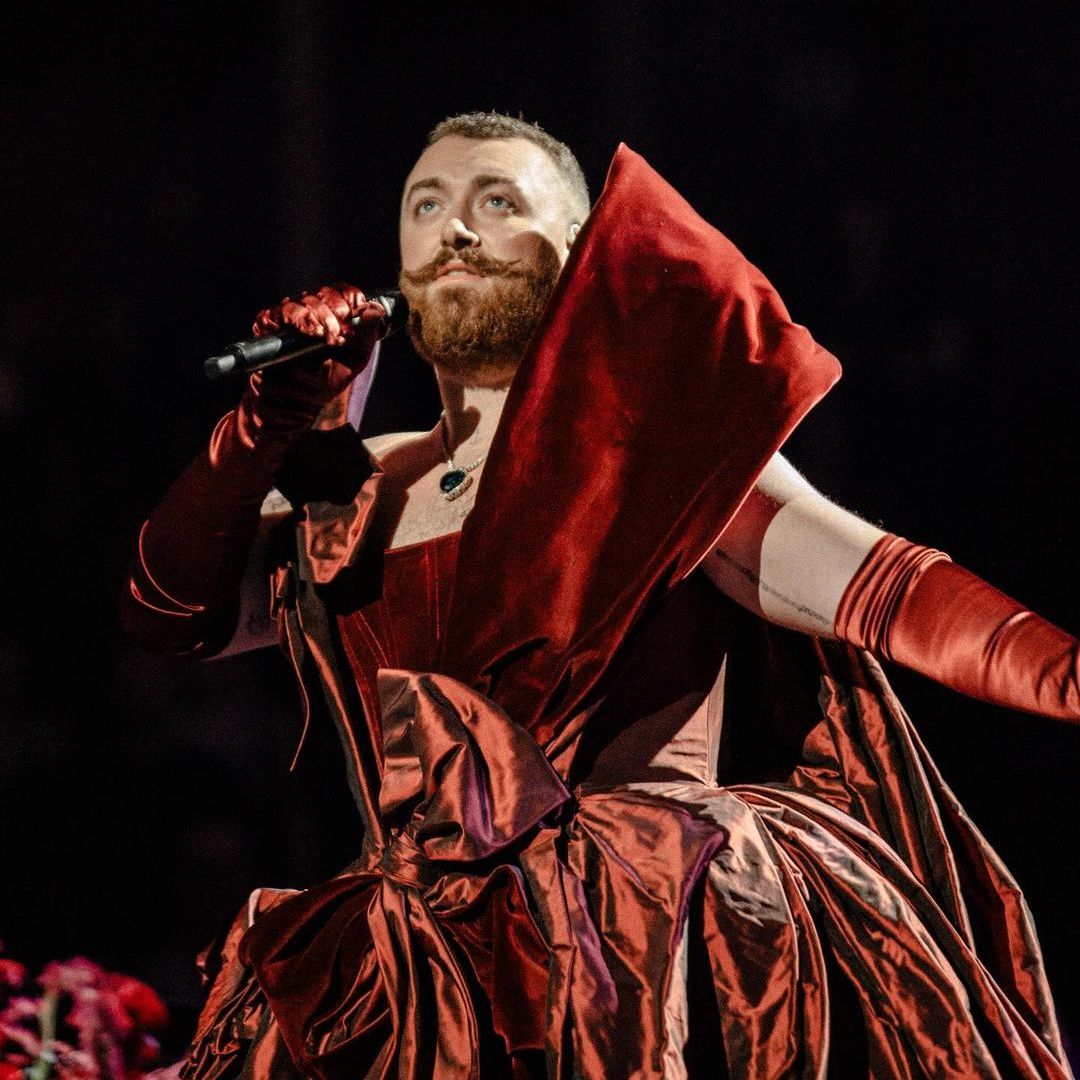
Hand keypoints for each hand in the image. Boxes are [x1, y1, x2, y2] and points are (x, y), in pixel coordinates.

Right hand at [252, 283, 386, 403]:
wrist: (299, 401)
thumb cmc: (327, 378)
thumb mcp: (356, 358)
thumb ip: (368, 333)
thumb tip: (376, 309)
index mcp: (330, 312)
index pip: (341, 290)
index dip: (351, 297)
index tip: (359, 310)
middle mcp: (309, 308)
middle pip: (325, 292)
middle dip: (338, 310)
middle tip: (344, 333)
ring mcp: (288, 314)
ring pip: (306, 300)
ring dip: (322, 317)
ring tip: (329, 339)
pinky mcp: (269, 322)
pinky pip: (285, 312)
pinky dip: (302, 321)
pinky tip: (313, 333)